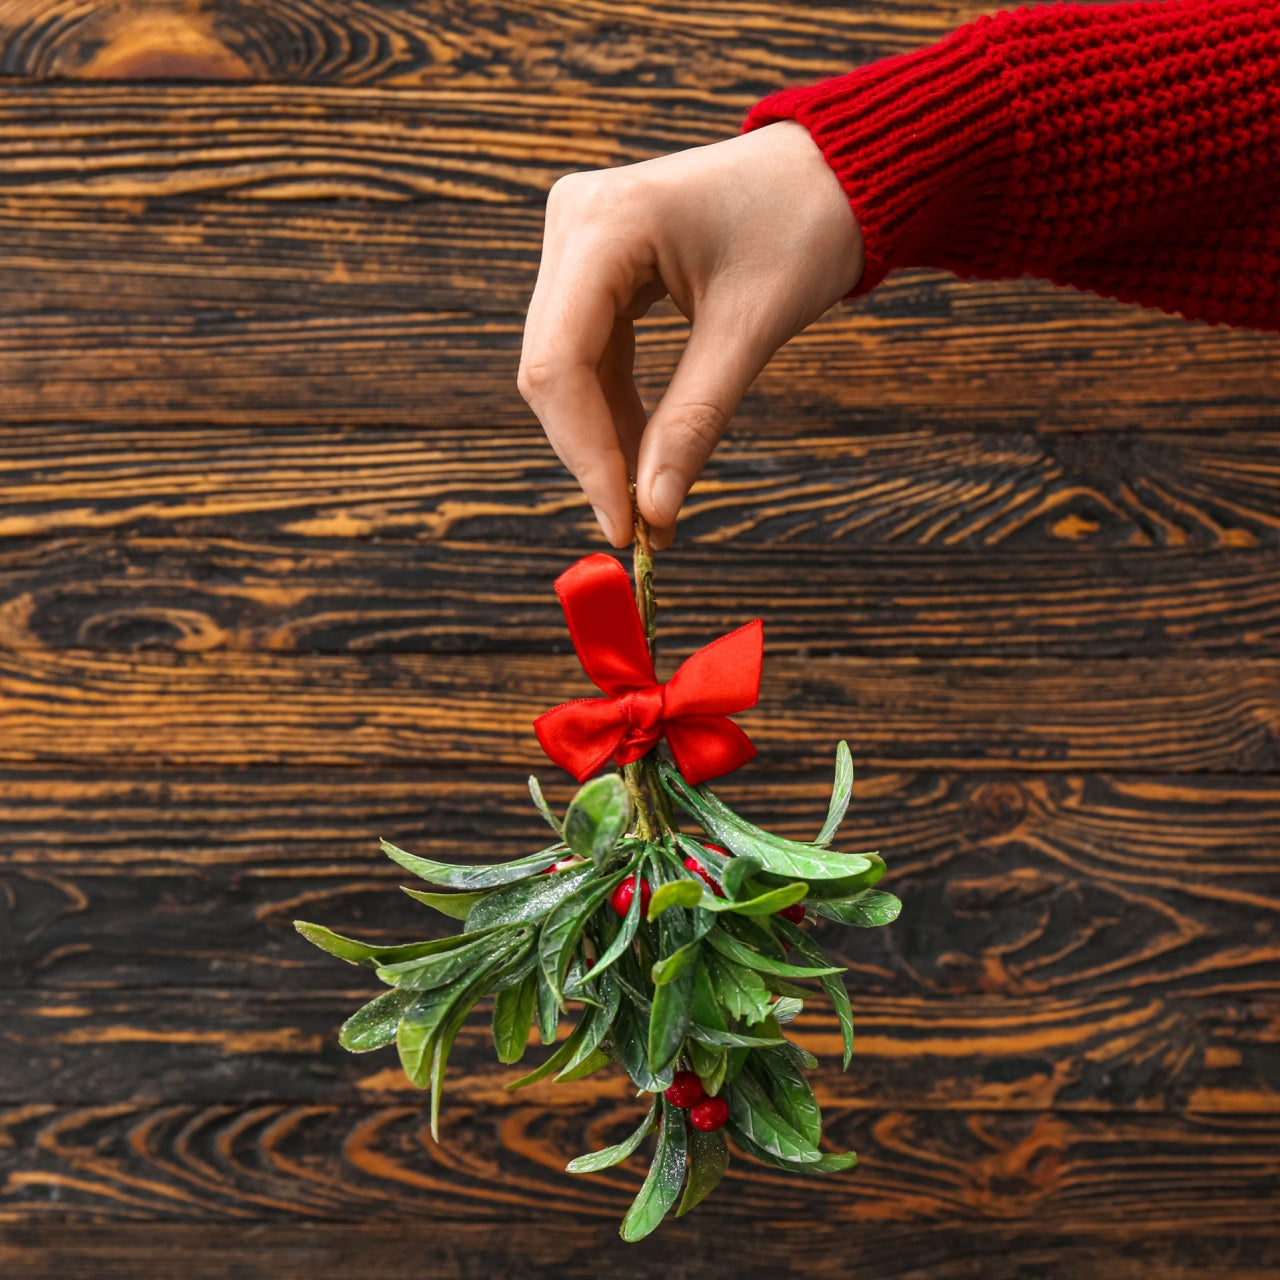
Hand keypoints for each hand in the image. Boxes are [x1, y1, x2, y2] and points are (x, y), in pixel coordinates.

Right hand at [518, 120, 864, 548]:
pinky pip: (588, 355)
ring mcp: (578, 241)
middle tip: (639, 530)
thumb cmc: (806, 226)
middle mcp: (573, 222)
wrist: (834, 171)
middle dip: (593, 456)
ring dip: (604, 441)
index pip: (560, 364)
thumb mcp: (751, 329)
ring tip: (649, 507)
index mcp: (604, 222)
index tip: (623, 527)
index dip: (585, 455)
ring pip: (564, 371)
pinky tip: (645, 458)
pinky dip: (616, 411)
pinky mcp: (595, 264)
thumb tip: (652, 514)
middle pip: (550, 371)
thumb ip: (694, 421)